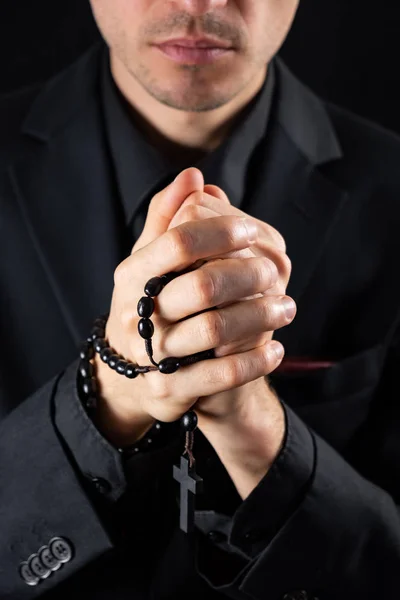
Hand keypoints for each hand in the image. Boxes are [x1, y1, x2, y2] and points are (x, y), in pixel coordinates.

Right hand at [93, 169, 294, 447]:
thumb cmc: (145, 305)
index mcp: (133, 274)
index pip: (178, 242)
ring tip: (286, 308)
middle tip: (275, 272)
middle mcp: (138, 312)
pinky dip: (255, 361)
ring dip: (261, 316)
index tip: (251, 231)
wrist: (126, 375)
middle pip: (203, 284)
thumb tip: (193, 175)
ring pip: (215, 330)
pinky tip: (276, 349)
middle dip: (249, 274)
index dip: (220, 231)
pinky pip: (221, 375)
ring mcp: (152, 354)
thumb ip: (167, 218)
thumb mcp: (147, 261)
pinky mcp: (171, 388)